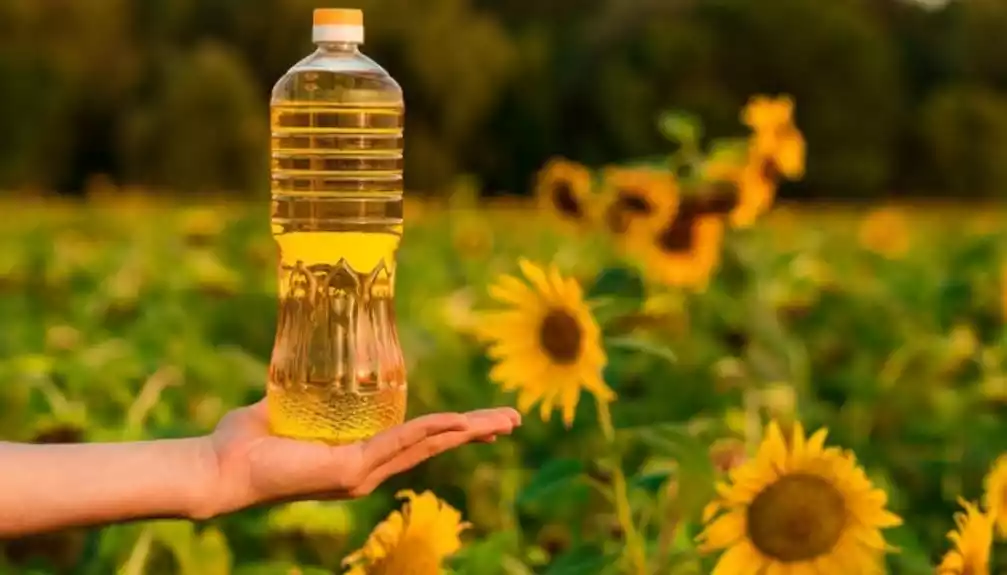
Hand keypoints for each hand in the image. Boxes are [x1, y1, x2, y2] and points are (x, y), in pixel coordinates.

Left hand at [197, 400, 520, 517]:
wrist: (221, 466)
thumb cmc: (247, 440)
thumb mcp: (289, 406)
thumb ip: (306, 391)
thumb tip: (310, 359)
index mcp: (358, 454)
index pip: (416, 439)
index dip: (450, 428)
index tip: (480, 418)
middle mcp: (367, 468)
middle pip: (433, 446)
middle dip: (475, 432)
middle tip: (512, 421)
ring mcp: (362, 473)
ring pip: (426, 445)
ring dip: (465, 431)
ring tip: (501, 422)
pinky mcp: (351, 471)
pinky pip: (399, 444)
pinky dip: (429, 431)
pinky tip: (456, 423)